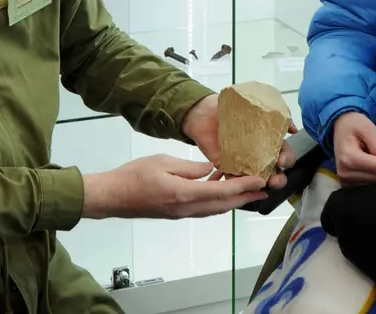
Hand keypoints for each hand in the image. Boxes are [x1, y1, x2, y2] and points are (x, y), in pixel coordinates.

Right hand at [81, 154, 268, 219]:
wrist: (111, 196)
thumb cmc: (133, 176)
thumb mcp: (163, 161)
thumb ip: (190, 167)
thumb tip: (211, 170)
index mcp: (183, 194)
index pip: (220, 192)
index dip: (243, 187)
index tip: (260, 182)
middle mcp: (185, 209)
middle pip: (222, 206)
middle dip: (245, 198)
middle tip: (264, 191)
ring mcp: (181, 214)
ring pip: (214, 209)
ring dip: (233, 201)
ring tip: (249, 191)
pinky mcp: (176, 213)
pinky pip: (203, 208)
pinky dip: (217, 201)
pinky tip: (219, 188)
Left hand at [180, 93, 298, 189]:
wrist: (203, 111)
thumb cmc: (231, 108)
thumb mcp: (257, 104)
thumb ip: (277, 114)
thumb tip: (293, 128)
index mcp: (270, 141)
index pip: (285, 154)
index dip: (288, 159)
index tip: (282, 159)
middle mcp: (260, 155)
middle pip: (277, 172)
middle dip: (279, 179)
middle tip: (274, 178)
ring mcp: (244, 163)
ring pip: (259, 181)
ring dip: (263, 186)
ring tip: (262, 185)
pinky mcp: (227, 168)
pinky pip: (235, 182)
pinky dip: (239, 185)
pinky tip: (240, 184)